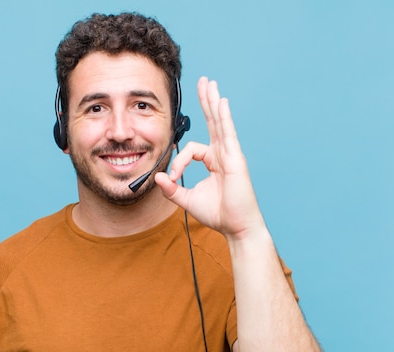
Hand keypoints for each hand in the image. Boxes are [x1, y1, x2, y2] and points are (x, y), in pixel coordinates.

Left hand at [155, 77, 265, 240]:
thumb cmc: (218, 214)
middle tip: (203, 82)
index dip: (179, 161)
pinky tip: (221, 102)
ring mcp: (230, 155)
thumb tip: (156, 176)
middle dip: (206, 101)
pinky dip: (224, 118)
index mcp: (213, 161)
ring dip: (213, 102)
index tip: (173, 177)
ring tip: (209, 83)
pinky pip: (228, 134)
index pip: (191, 149)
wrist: (236, 227)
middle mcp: (223, 154)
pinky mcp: (235, 160)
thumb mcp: (187, 200)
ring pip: (219, 123)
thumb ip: (171, 189)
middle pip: (212, 122)